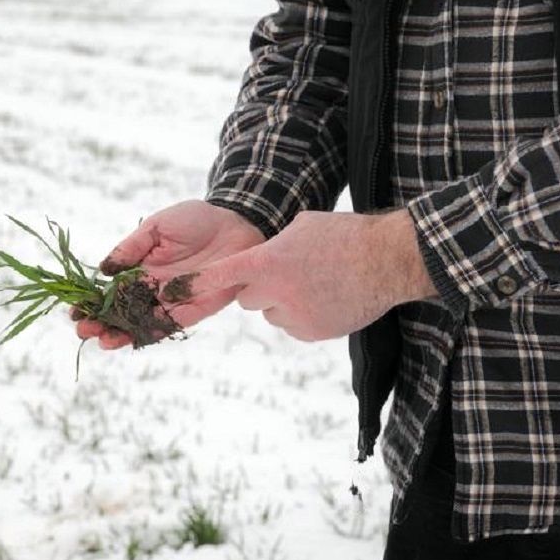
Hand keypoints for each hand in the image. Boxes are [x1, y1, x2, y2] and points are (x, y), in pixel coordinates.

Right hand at [74, 200, 265, 348]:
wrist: (236, 222)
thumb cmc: (195, 220)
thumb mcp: (157, 227)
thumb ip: (131, 246)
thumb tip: (103, 268)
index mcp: (141, 270)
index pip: (111, 291)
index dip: (92, 302)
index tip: (74, 311)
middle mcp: (155, 289)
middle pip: (123, 313)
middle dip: (102, 324)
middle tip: (84, 331)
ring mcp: (174, 301)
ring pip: (143, 323)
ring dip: (122, 334)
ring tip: (104, 341)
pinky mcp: (197, 308)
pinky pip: (173, 324)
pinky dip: (153, 332)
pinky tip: (135, 339)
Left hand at [160, 208, 437, 341]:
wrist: (388, 261)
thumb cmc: (345, 236)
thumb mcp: (302, 226)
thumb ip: (272, 244)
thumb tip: (260, 257)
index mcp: (268, 262)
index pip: (222, 277)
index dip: (197, 285)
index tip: (171, 293)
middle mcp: (275, 293)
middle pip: (248, 298)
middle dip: (260, 288)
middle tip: (289, 272)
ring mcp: (293, 317)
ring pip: (271, 312)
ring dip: (284, 301)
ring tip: (317, 283)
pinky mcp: (310, 333)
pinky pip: (293, 325)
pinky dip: (303, 314)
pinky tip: (328, 297)